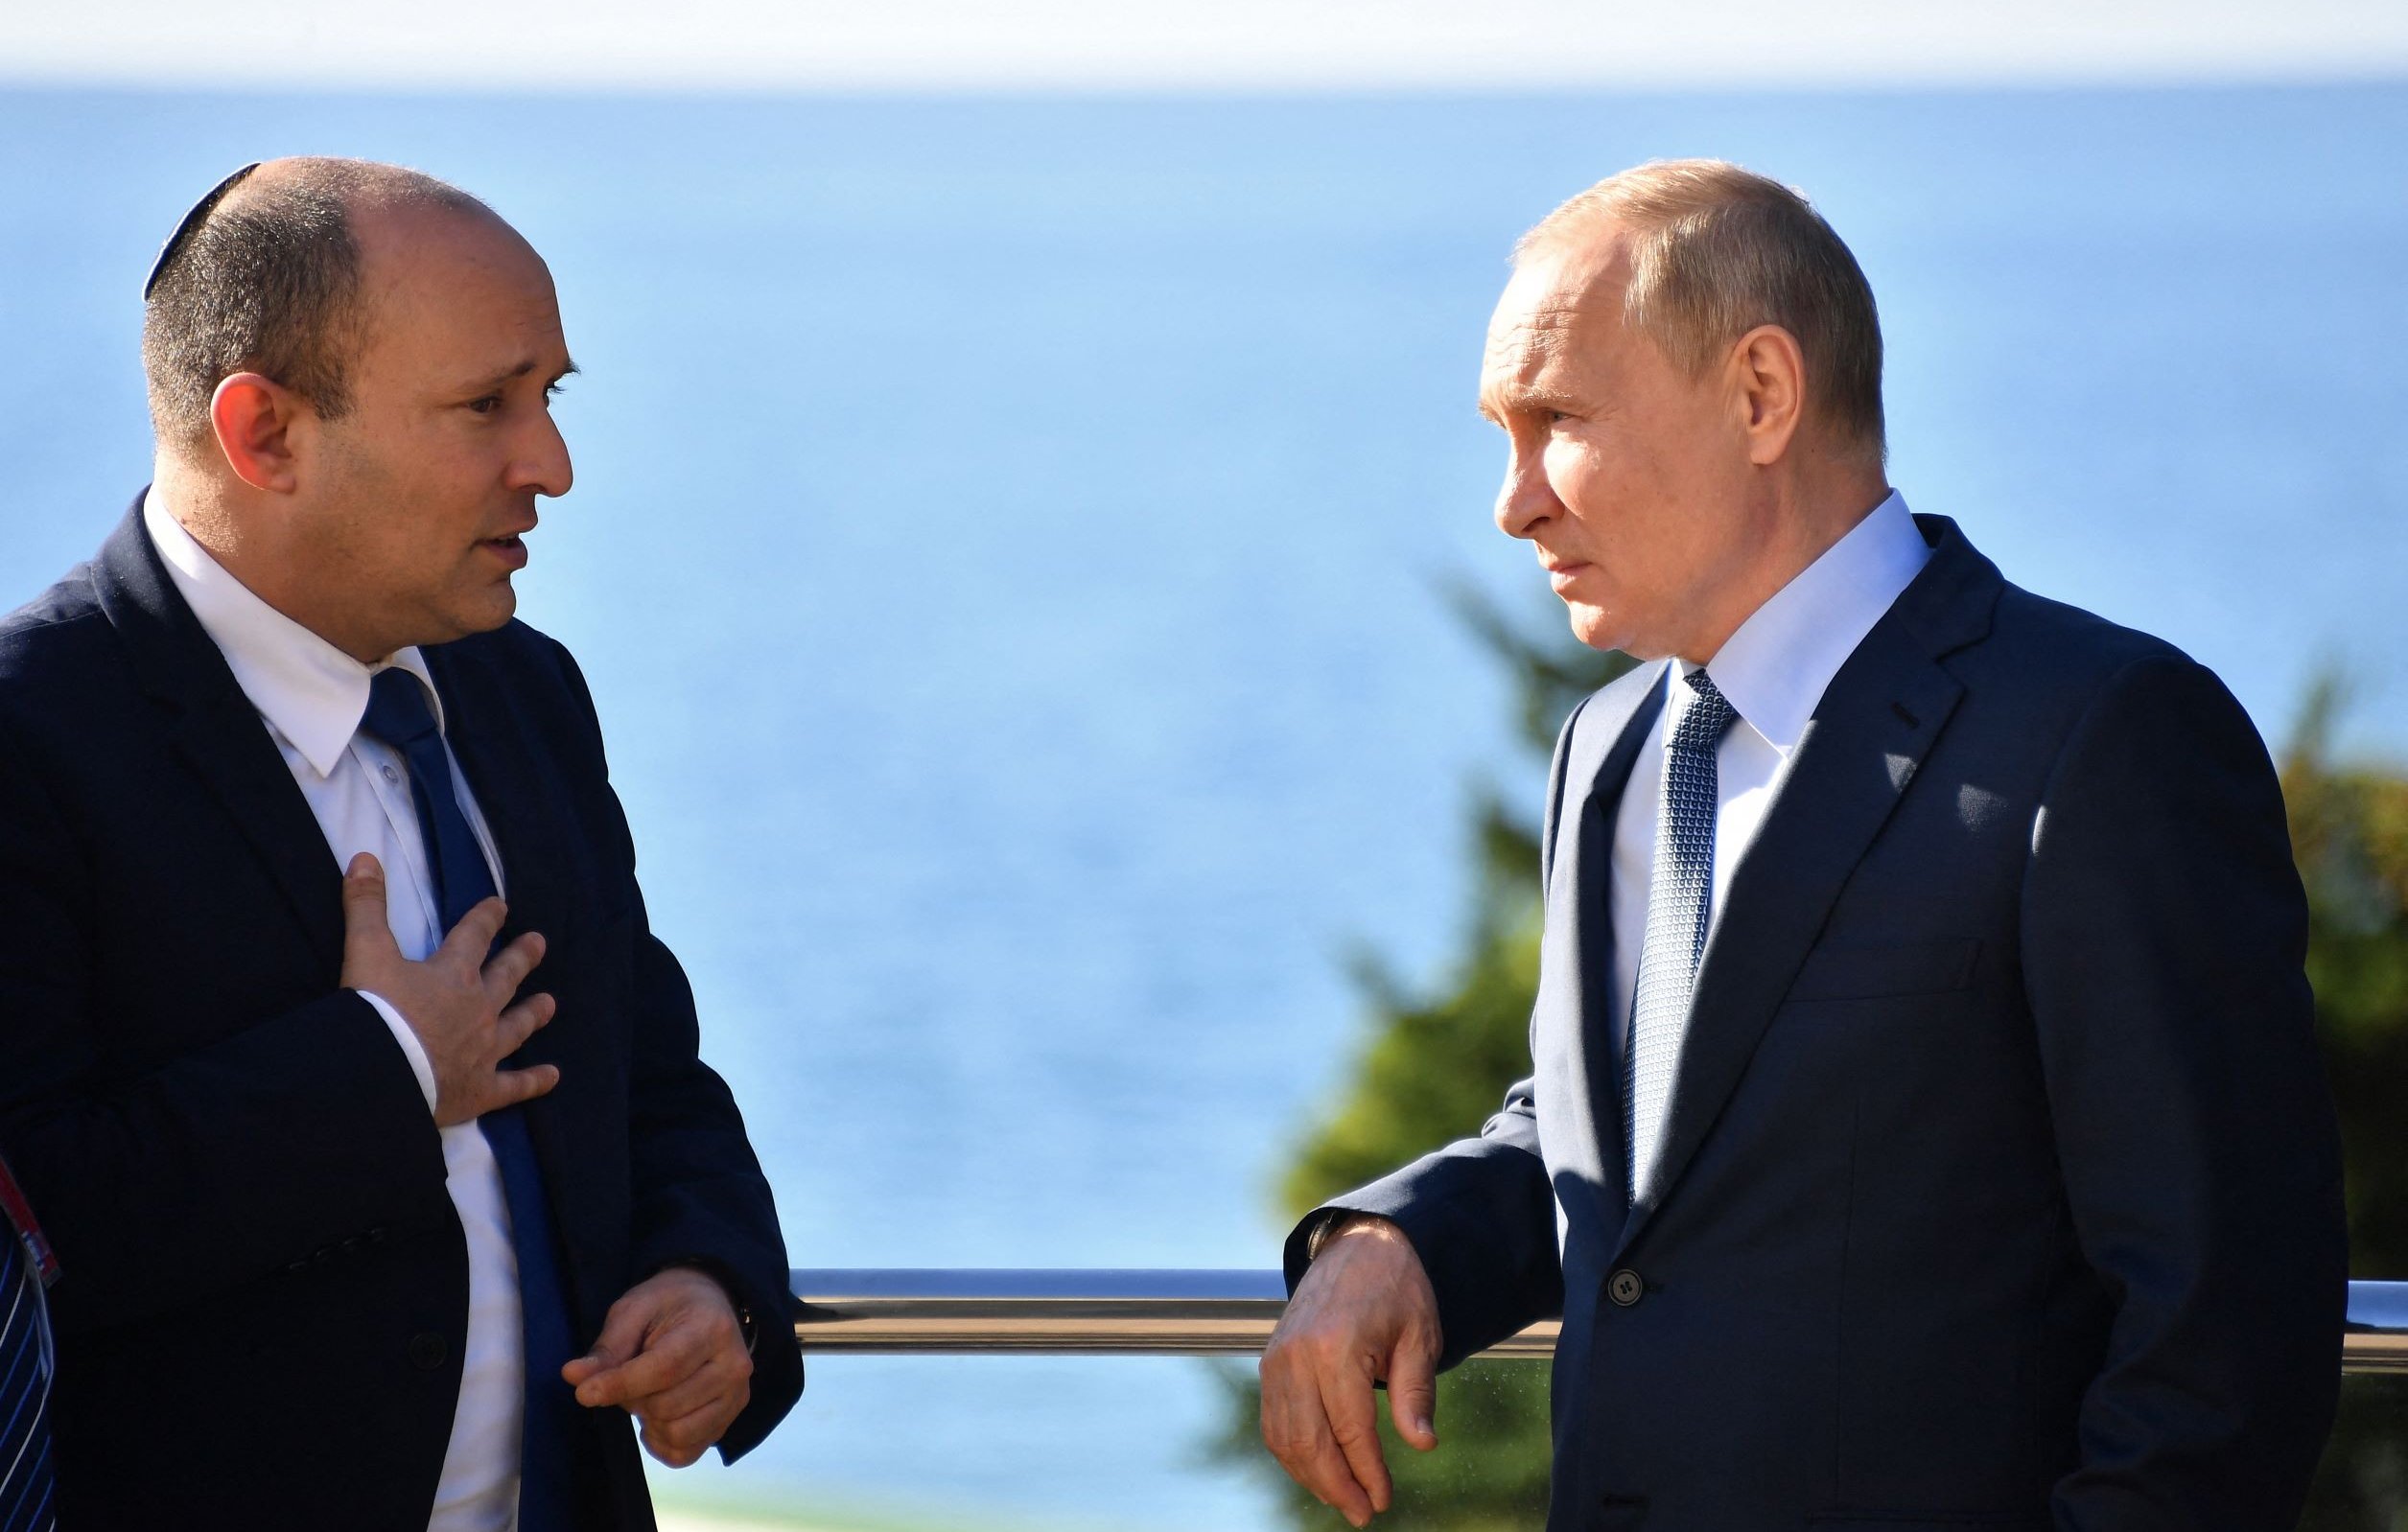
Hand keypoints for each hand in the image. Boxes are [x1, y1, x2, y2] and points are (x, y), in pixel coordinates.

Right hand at [339, 852, 558, 1127]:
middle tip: (539, 943)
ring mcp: (484, 1049)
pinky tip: (553, 1077)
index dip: (486, 917)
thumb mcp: (365, 951)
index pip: (474, 936)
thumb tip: (364, 857)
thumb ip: (365, 905)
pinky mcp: (481, 1089)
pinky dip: (534, 1082)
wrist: (380, 1074)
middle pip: (506, 976)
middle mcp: (478, 1008)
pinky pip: (515, 1086)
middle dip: (521, 957)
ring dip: (534, 1013)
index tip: (501, 905)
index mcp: (452, 974)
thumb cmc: (375, 1012)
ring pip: (517, 1026)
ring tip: (551, 1004)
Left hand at [562, 1267, 754, 1467]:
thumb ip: (606, 1348)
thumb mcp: (633, 1311)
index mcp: (711, 1328)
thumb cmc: (667, 1306)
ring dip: (648, 1422)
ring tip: (646, 1397)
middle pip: (666, 1405)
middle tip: (628, 1379)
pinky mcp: (730, 1419)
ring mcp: (737, 1396)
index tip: (584, 1393)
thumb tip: (573, 1377)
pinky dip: (661, 1444)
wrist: (709, 1306)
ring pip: (677, 1433)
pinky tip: (657, 1420)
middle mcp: (734, 1365)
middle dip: (633, 1399)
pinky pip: (685, 1453)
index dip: (621, 1385)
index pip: (664, 1368)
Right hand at [1259, 1216, 1442, 1527]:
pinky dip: (1293, 1452)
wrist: (1359, 1244)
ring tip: (1344, 1498)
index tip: (1383, 1500)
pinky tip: (1319, 1470)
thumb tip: (1422, 1444)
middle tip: (1363, 1513)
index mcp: (1336, 1347)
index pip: (1349, 1429)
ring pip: (1285, 1437)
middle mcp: (1297, 1355)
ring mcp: (1277, 1358)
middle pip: (1310, 1441)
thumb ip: (1416, 1394)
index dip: (1367, 1472)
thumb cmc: (1397, 1289)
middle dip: (1337, 1485)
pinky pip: (1274, 1420)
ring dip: (1312, 1476)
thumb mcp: (1420, 1337)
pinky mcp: (1270, 1361)